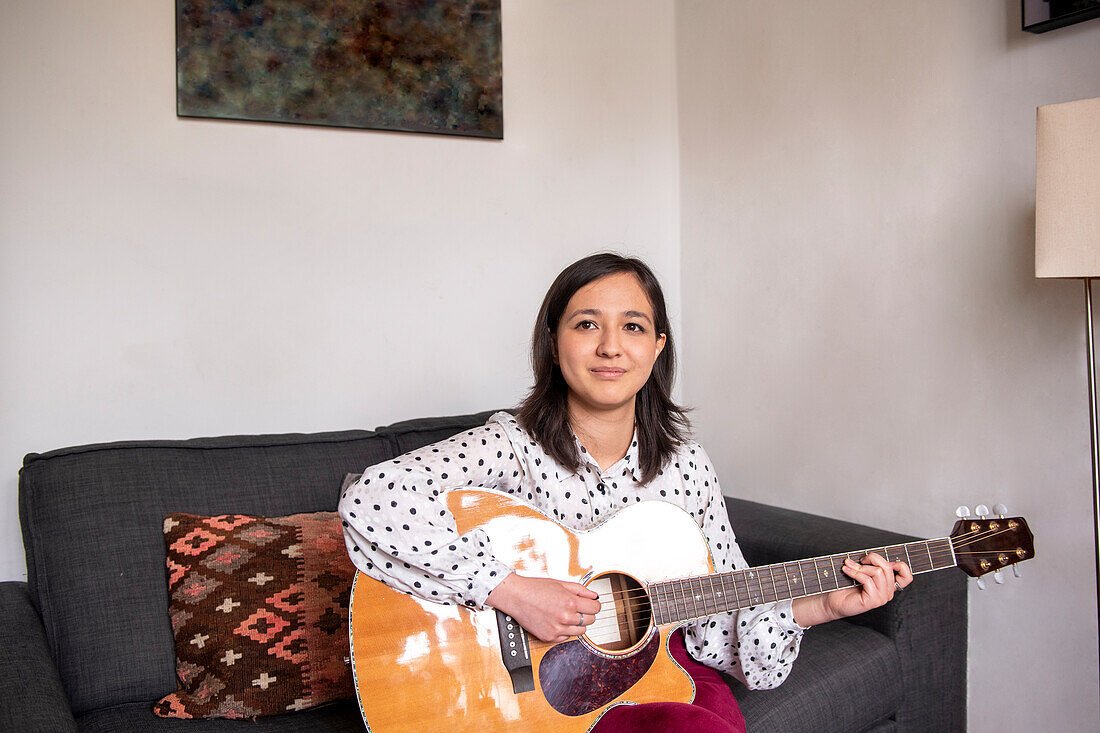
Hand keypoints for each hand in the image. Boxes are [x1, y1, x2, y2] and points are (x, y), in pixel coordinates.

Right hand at [485, 572, 600, 642]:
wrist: (517, 597)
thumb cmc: (536, 588)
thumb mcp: (561, 584)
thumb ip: (580, 590)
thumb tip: (594, 595)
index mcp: (570, 602)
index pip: (595, 608)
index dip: (594, 604)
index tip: (591, 603)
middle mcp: (565, 617)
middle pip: (590, 620)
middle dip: (587, 613)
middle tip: (578, 608)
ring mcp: (558, 629)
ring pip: (580, 631)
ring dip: (577, 623)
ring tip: (567, 614)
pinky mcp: (550, 637)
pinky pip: (567, 637)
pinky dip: (565, 630)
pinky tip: (557, 621)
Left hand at [793, 553, 912, 626]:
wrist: (834, 601)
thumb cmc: (846, 585)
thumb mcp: (862, 571)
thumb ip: (872, 565)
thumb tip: (872, 554)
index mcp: (889, 585)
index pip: (907, 576)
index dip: (899, 564)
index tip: (876, 560)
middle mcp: (888, 592)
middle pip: (888, 567)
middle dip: (872, 558)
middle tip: (859, 560)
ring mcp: (882, 598)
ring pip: (878, 572)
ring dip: (861, 566)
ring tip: (849, 566)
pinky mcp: (873, 601)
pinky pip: (867, 580)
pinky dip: (855, 573)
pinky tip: (846, 570)